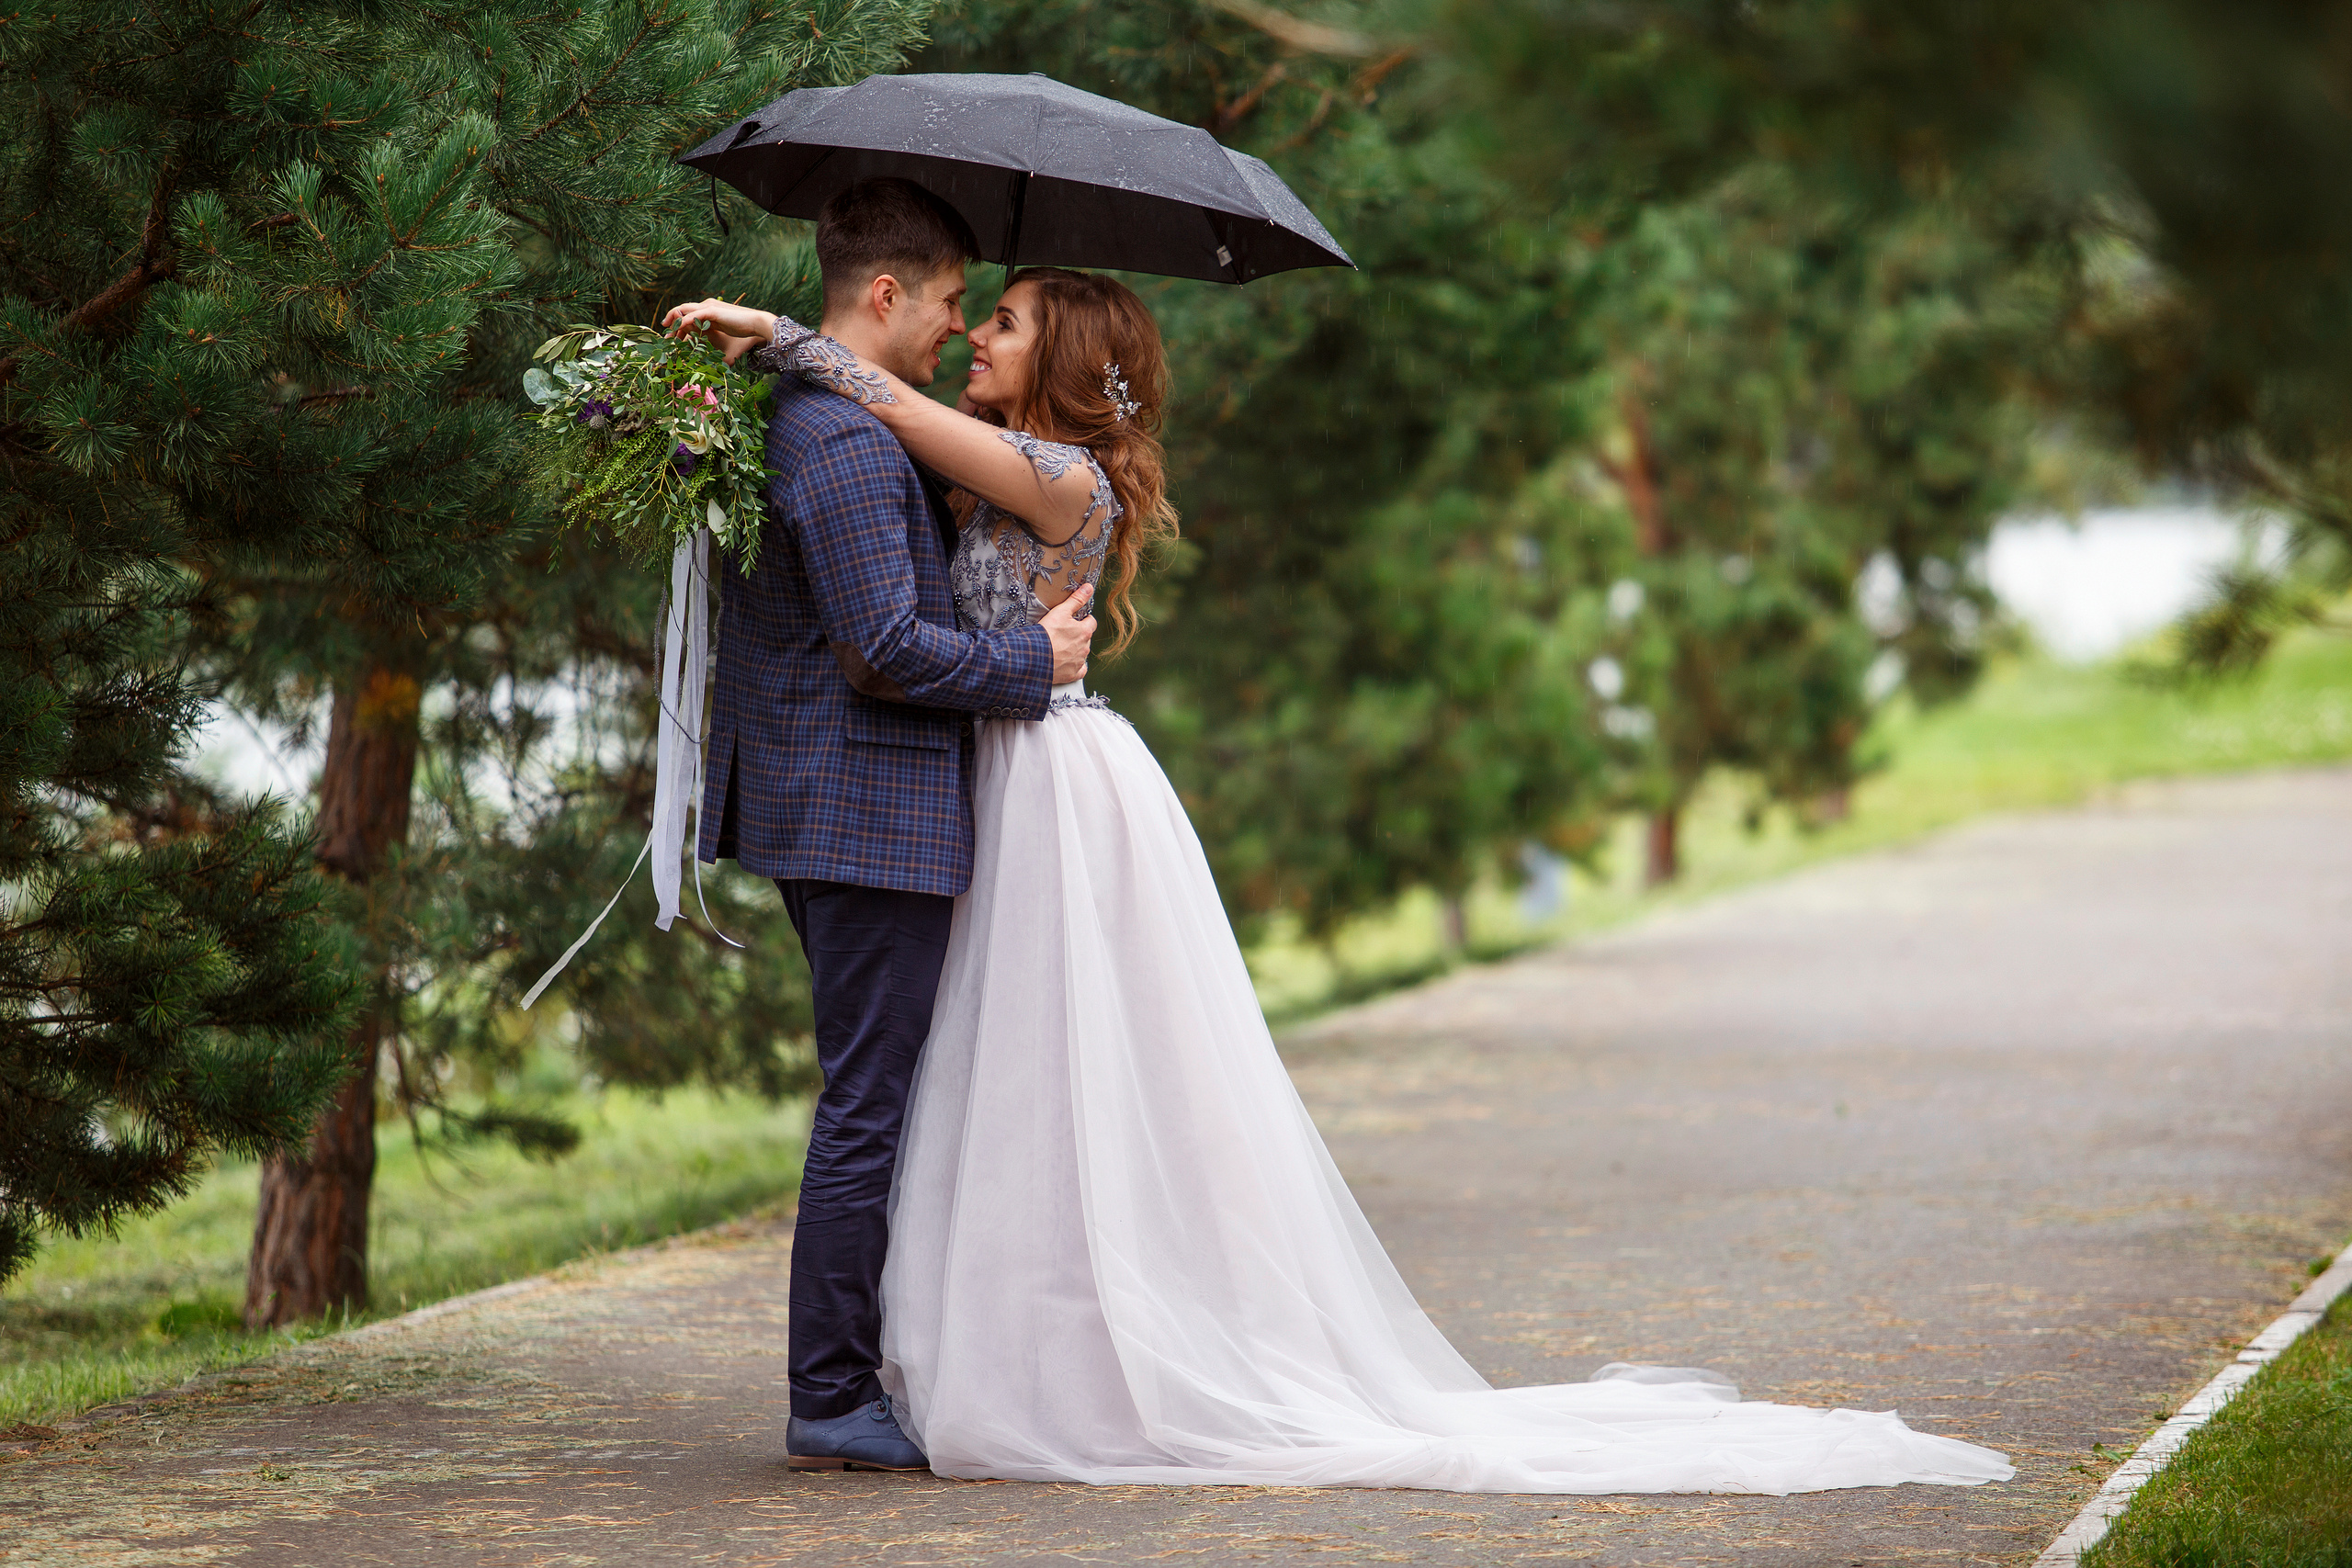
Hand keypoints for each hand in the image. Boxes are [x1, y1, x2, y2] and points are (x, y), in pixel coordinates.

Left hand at [662, 298, 776, 363]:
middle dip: (672, 324)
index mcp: (709, 312)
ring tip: (669, 337)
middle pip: (681, 311)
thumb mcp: (724, 342)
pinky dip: (683, 323)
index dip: (678, 327)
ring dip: (674, 324)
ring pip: (684, 311)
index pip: (687, 315)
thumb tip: (708, 364)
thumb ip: (713, 346)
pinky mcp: (712, 311)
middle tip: (666, 339)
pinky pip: (692, 315)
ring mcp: (708, 307)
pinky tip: (677, 331)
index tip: (673, 340)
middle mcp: (706, 306)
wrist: (757, 325)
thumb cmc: (744, 336)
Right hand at [1039, 584, 1095, 684]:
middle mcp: (1085, 648)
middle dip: (1079, 635)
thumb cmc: (1046, 634)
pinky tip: (1068, 662)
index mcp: (1084, 632)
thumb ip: (1076, 599)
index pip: (1091, 622)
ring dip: (1076, 649)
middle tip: (1065, 633)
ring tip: (1062, 646)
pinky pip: (1079, 671)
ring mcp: (1079, 662)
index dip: (1084, 619)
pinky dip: (1075, 666)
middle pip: (1086, 638)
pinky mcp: (1071, 674)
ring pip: (1082, 654)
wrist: (1035, 657)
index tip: (1076, 619)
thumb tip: (1088, 588)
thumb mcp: (1060, 611)